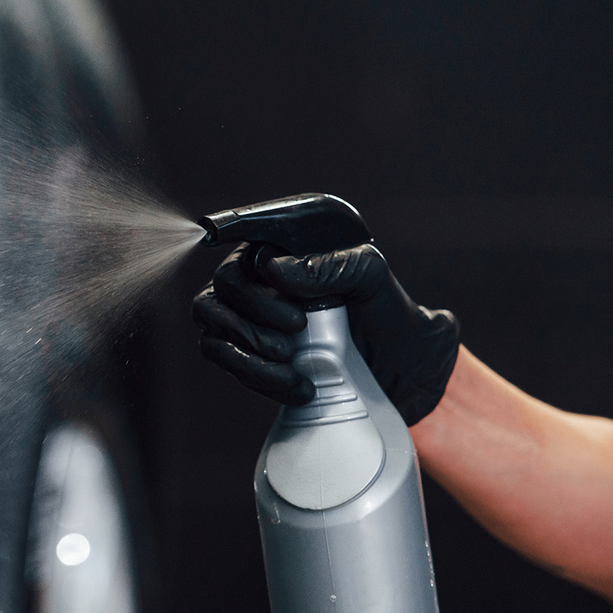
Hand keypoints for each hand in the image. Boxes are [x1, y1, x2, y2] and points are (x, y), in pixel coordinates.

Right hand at [193, 241, 459, 424]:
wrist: (401, 375)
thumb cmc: (388, 316)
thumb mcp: (373, 279)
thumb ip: (335, 264)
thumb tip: (276, 270)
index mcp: (290, 245)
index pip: (247, 229)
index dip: (231, 231)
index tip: (232, 245)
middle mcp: (263, 275)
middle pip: (227, 280)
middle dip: (256, 308)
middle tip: (297, 328)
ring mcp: (249, 315)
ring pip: (212, 317)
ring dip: (246, 343)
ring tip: (290, 360)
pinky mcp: (245, 354)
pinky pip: (222, 355)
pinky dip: (250, 371)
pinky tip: (291, 383)